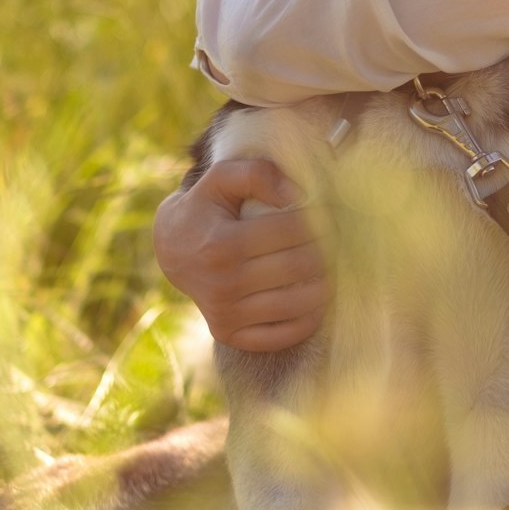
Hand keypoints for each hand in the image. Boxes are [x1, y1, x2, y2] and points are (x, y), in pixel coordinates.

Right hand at [154, 158, 331, 352]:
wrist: (172, 250)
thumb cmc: (206, 208)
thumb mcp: (222, 178)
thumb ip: (258, 174)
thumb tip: (296, 195)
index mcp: (222, 244)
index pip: (292, 230)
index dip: (319, 219)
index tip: (328, 214)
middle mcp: (222, 283)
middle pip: (301, 266)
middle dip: (327, 250)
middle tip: (335, 240)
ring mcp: (224, 314)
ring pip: (299, 304)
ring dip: (326, 284)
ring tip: (330, 267)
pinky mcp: (228, 334)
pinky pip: (283, 335)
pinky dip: (309, 319)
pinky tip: (315, 299)